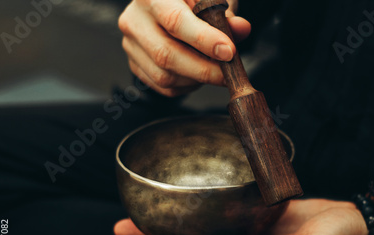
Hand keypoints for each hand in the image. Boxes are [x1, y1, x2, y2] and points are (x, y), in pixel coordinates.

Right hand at [118, 0, 250, 96]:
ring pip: (164, 76)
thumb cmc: (192, 1)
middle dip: (203, 69)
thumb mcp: (210, 0)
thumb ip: (225, 15)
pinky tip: (198, 74)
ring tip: (214, 70)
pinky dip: (187, 86)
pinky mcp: (135, 64)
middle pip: (166, 54)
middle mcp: (134, 19)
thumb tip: (242, 29)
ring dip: (196, 80)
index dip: (204, 40)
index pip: (175, 21)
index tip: (228, 52)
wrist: (171, 5)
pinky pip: (162, 86)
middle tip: (227, 73)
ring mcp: (131, 44)